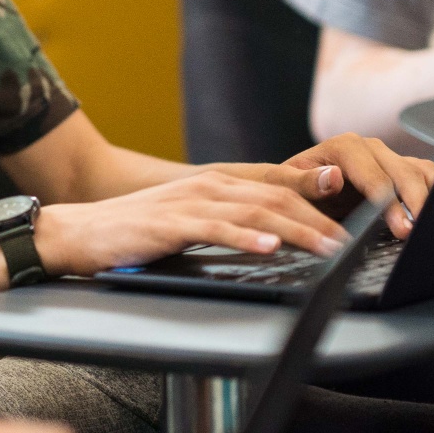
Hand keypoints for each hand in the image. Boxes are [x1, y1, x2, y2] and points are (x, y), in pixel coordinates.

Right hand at [36, 172, 350, 273]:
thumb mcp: (187, 223)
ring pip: (255, 210)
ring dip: (297, 229)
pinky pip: (215, 227)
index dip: (319, 199)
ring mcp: (189, 202)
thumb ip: (226, 223)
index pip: (278, 188)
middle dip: (321, 218)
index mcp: (216, 184)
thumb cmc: (133, 232)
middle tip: (355, 241)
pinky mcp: (170, 223)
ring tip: (329, 247)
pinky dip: (245, 236)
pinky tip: (268, 246)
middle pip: (277, 196)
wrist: (78, 232)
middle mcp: (208, 186)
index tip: (355, 216)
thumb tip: (270, 237)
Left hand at [277, 133, 433, 238]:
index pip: (377, 177)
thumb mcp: (284, 185)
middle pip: (405, 173)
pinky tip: (432, 217)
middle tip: (417, 234)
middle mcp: (370, 148)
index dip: (390, 204)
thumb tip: (333, 176)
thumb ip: (305, 182)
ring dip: (430, 198)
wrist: (292, 187)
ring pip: (421, 172)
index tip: (400, 228)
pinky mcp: (398, 170)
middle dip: (415, 204)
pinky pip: (426, 176)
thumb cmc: (286, 187)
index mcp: (345, 147)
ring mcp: (386, 158)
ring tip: (429, 227)